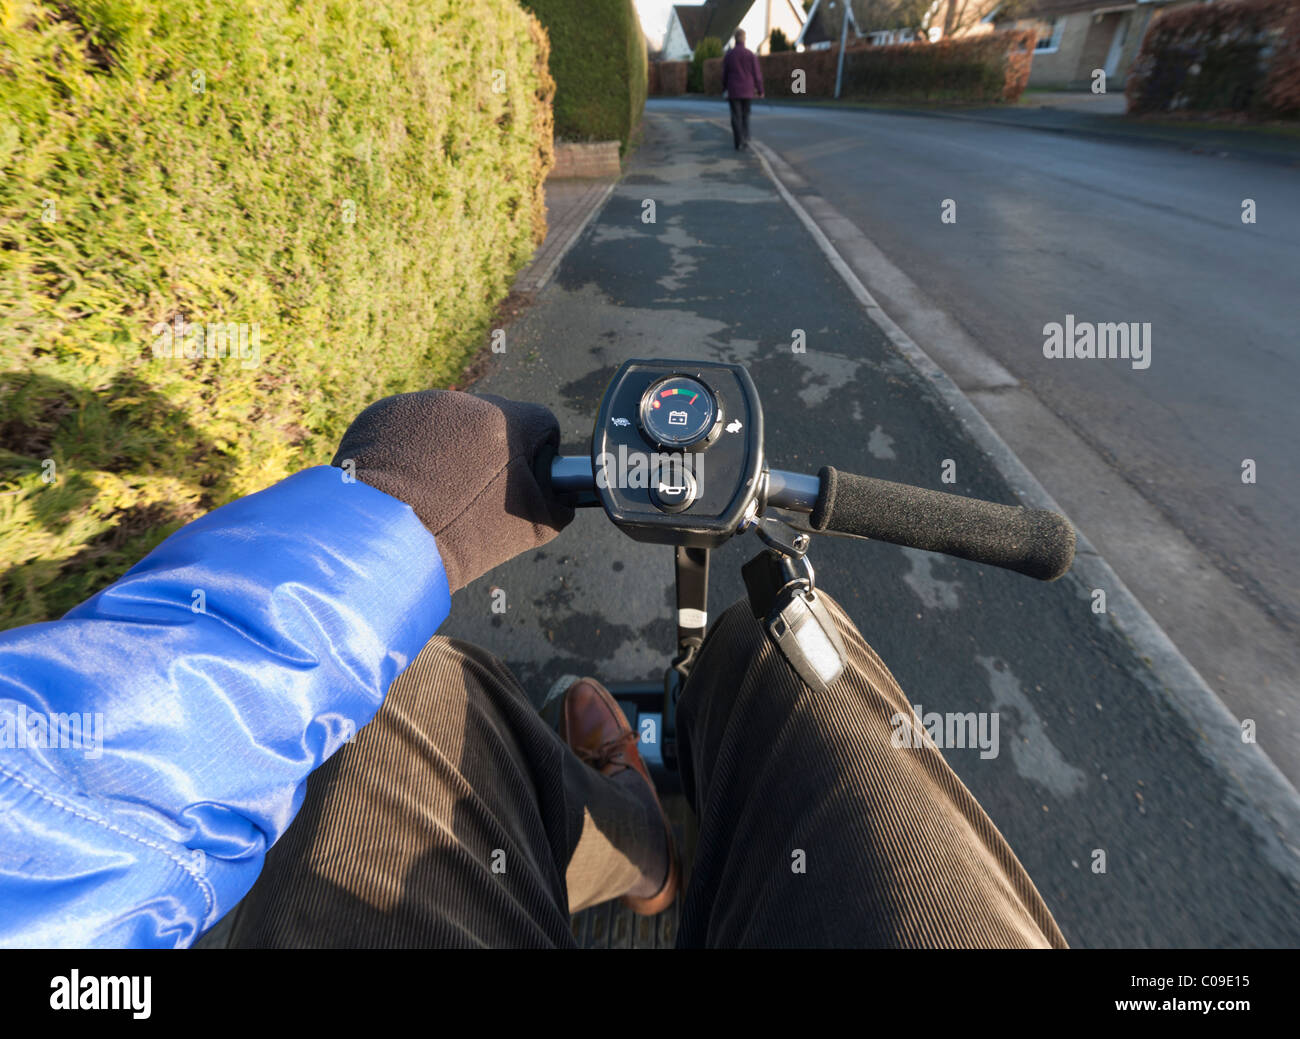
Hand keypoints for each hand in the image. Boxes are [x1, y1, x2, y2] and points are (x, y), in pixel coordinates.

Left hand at [333, 390, 573, 591]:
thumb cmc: (467, 537)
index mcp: (509, 422)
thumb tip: (566, 492)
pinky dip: (411, 447)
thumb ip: (561, 500)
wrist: (387, 541)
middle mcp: (467, 404)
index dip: (538, 451)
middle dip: (489, 449)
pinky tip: (406, 480)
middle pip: (493, 420)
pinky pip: (410, 425)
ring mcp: (423, 405)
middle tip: (474, 490)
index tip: (523, 476)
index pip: (540, 422)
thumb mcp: (535, 526)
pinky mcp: (385, 413)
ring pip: (449, 421)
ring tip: (435, 489)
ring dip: (449, 446)